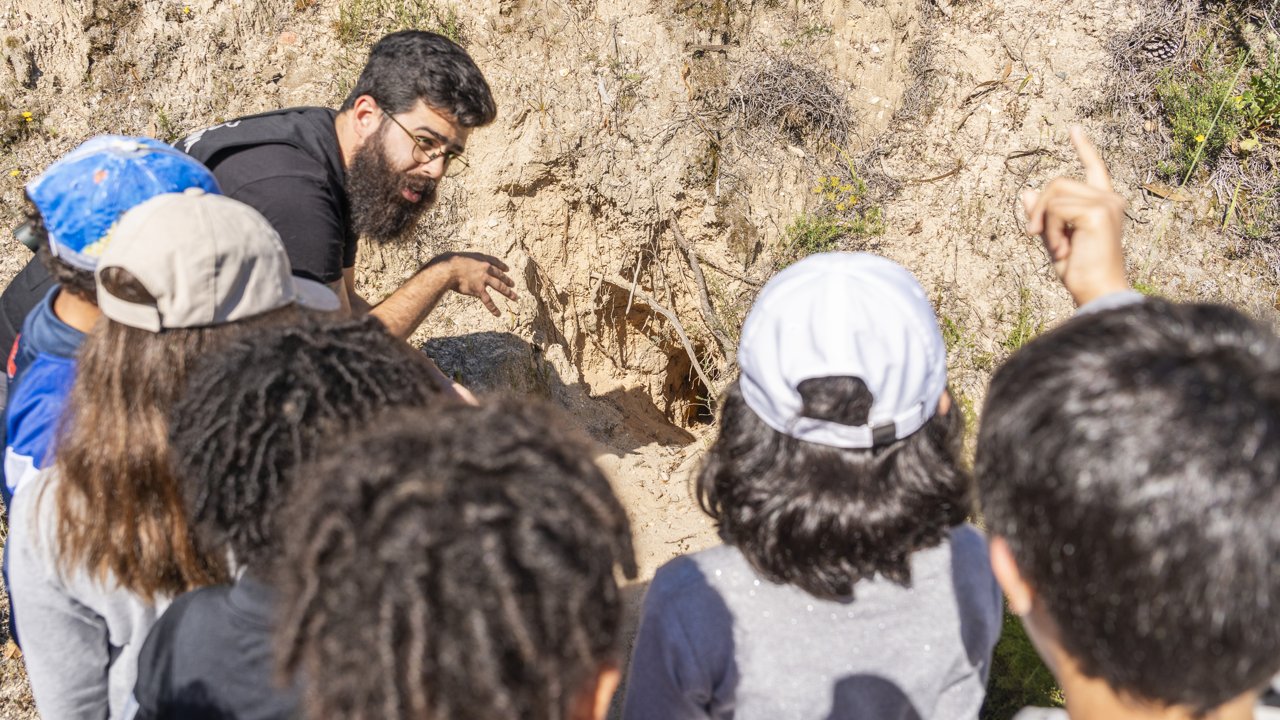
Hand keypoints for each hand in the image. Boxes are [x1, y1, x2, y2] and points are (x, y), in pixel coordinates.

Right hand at [431, 252, 517, 315]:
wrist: (450, 269)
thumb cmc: (455, 262)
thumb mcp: (467, 257)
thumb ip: (473, 261)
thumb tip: (473, 265)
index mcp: (484, 260)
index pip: (496, 263)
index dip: (502, 267)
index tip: (507, 269)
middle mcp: (487, 269)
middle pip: (500, 276)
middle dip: (508, 281)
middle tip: (513, 285)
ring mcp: (484, 280)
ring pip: (499, 287)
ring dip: (508, 293)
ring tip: (515, 298)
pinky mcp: (479, 290)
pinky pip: (488, 300)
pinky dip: (493, 308)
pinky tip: (498, 314)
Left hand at [1021, 126, 1129, 307]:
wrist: (1096, 292)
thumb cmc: (1080, 272)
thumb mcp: (1054, 240)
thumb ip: (1043, 217)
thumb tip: (1026, 192)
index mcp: (1103, 204)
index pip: (1095, 168)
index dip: (1083, 148)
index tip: (1073, 128)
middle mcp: (1109, 200)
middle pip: (1058, 182)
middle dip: (1038, 208)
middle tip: (1033, 235)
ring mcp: (1106, 204)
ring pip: (1054, 194)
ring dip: (1044, 222)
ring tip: (1057, 248)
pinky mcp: (1097, 212)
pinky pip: (1055, 208)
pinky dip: (1049, 229)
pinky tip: (1061, 249)